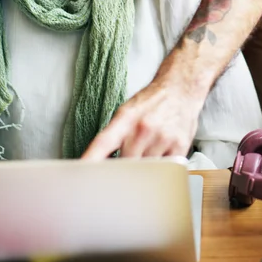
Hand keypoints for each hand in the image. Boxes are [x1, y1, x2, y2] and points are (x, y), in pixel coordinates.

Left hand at [81, 77, 204, 160]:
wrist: (181, 88)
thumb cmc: (152, 101)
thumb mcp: (127, 111)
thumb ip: (115, 135)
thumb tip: (100, 162)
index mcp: (126, 118)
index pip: (103, 143)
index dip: (90, 160)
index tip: (80, 174)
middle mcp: (144, 128)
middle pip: (125, 163)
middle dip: (123, 167)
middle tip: (123, 165)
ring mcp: (163, 138)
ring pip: (145, 170)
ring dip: (143, 168)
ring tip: (147, 150)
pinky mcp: (180, 147)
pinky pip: (164, 170)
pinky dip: (160, 168)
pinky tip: (161, 152)